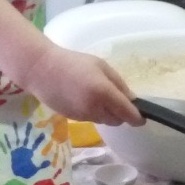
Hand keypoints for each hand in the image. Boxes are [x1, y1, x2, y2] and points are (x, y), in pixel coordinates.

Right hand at [23, 44, 142, 127]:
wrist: (41, 70)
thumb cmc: (74, 63)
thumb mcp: (101, 66)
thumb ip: (119, 84)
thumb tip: (132, 101)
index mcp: (104, 92)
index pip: (127, 113)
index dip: (137, 118)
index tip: (142, 118)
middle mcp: (95, 108)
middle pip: (117, 120)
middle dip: (121, 114)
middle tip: (116, 99)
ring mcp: (83, 116)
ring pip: (104, 121)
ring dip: (107, 113)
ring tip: (97, 96)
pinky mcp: (73, 119)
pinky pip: (91, 119)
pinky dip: (94, 113)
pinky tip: (84, 99)